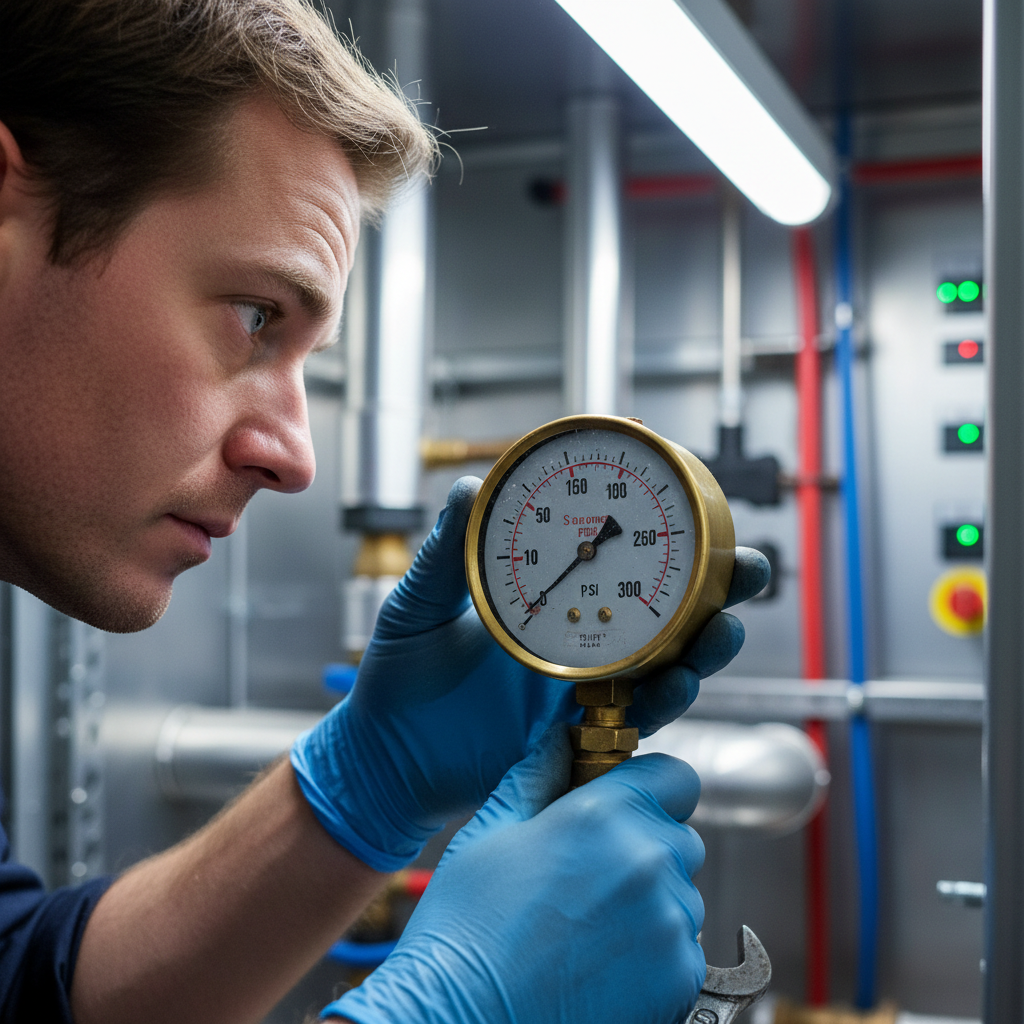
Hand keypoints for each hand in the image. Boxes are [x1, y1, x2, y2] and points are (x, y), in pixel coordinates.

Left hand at [291, 476, 768, 870]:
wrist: (388, 758)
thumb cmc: (398, 677)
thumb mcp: (416, 605)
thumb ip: (444, 555)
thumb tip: (464, 488)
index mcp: (541, 594)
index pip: (608, 555)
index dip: (654, 532)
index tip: (694, 501)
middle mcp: (573, 635)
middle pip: (659, 607)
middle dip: (711, 588)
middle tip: (746, 566)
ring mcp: (580, 682)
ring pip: (663, 660)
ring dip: (702, 645)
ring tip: (724, 628)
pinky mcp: (577, 729)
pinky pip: (634, 714)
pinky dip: (662, 700)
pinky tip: (679, 684)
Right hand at [321, 728, 706, 1023]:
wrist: (462, 1022)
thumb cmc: (466, 929)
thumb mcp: (490, 833)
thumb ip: (538, 776)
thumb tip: (560, 740)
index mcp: (603, 814)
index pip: (674, 776)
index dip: (651, 787)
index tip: (627, 805)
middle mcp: (649, 861)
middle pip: (678, 835)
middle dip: (646, 846)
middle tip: (591, 875)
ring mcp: (670, 922)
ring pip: (681, 894)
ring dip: (650, 901)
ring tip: (587, 926)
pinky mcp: (681, 977)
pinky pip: (684, 946)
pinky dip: (654, 952)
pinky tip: (600, 962)